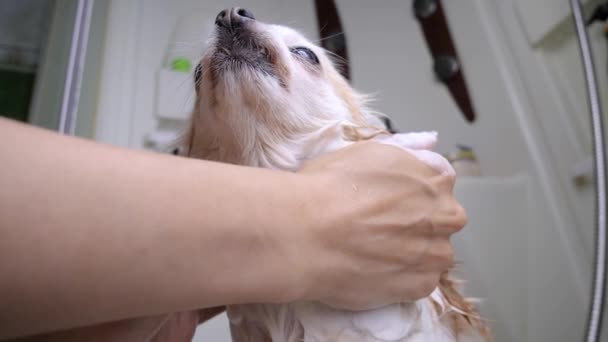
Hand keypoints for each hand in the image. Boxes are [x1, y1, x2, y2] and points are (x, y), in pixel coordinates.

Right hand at [293, 138, 465, 309]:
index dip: (411, 194)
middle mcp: (444, 215)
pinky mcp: (420, 286)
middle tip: (380, 228)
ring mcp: (435, 254)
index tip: (389, 202)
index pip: (438, 185)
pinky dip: (402, 279)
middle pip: (441, 220)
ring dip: (413, 253)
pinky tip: (375, 270)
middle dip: (418, 224)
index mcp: (434, 178)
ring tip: (375, 253)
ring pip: (433, 254)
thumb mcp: (367, 151)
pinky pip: (420, 282)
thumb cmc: (328, 187)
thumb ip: (405, 152)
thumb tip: (427, 147)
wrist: (305, 233)